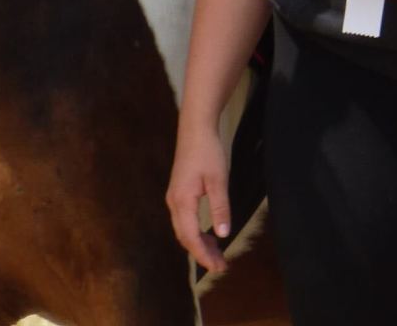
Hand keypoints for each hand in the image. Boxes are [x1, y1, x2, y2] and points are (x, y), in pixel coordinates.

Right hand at [165, 125, 230, 272]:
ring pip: (184, 229)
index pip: (191, 237)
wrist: (195, 128)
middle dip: (201, 253)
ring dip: (198, 243)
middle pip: (185, 237)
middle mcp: (173, 203)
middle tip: (220, 265)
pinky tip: (207, 234)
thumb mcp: (218, 180)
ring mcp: (174, 197)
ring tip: (216, 254)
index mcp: (182, 202)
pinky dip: (195, 232)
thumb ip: (220, 208)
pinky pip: (184, 220)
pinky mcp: (178, 192)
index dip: (204, 255)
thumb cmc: (208, 151)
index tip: (218, 267)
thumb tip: (223, 234)